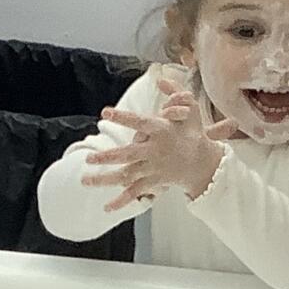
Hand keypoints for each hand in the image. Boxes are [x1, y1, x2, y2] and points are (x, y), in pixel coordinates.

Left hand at [82, 77, 237, 212]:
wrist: (203, 164)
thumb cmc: (194, 134)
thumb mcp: (191, 110)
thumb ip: (176, 93)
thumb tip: (161, 80)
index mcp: (161, 131)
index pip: (139, 123)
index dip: (122, 118)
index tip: (105, 113)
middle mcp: (154, 151)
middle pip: (127, 155)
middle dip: (107, 157)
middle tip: (89, 158)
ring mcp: (152, 169)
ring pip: (126, 175)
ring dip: (105, 179)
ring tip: (85, 180)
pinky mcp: (152, 182)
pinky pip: (135, 193)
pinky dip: (121, 201)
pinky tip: (106, 208)